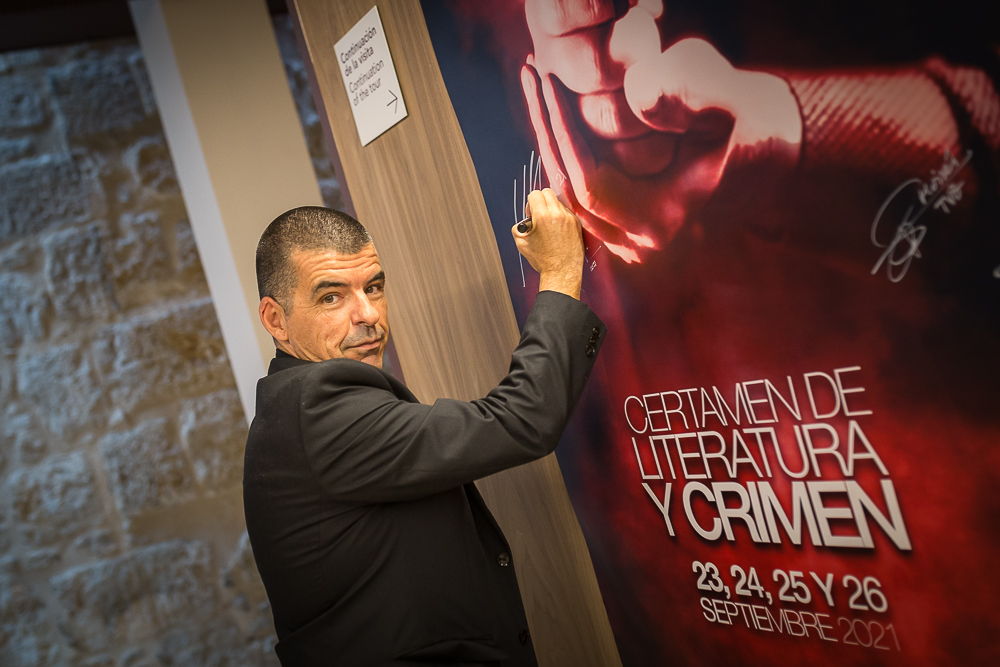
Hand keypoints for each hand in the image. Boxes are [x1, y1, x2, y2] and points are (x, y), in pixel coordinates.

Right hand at [512, 188, 584, 298]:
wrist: (562, 272)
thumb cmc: (542, 260)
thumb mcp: (521, 243)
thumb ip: (519, 227)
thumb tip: (525, 221)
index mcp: (542, 216)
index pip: (535, 194)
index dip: (530, 203)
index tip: (530, 214)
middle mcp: (557, 214)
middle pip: (547, 192)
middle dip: (540, 201)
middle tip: (538, 216)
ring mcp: (569, 218)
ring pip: (557, 202)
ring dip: (551, 209)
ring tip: (548, 226)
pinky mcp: (576, 223)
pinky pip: (566, 212)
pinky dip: (560, 216)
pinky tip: (557, 230)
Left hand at [523, 1, 801, 262]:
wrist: (782, 157)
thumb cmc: (763, 130)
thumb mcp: (737, 102)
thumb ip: (691, 91)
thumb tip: (636, 93)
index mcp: (659, 226)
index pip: (587, 182)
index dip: (561, 128)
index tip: (545, 78)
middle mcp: (637, 246)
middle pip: (567, 190)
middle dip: (546, 126)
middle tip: (530, 71)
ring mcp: (628, 242)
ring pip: (569, 193)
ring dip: (551, 137)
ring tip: (538, 84)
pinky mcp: (626, 228)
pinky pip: (582, 192)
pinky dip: (568, 151)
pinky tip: (557, 110)